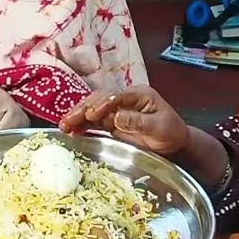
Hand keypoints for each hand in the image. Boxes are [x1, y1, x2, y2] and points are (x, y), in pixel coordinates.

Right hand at [59, 85, 189, 155]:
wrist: (175, 143)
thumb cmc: (171, 132)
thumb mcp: (159, 127)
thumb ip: (138, 122)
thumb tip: (116, 117)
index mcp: (139, 94)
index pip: (117, 95)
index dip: (103, 104)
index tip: (93, 114)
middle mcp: (125, 99)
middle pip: (99, 99)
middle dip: (83, 109)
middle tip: (68, 121)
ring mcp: (117, 109)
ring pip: (92, 109)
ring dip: (77, 117)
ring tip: (63, 127)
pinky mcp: (111, 122)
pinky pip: (93, 121)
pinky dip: (82, 126)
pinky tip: (72, 132)